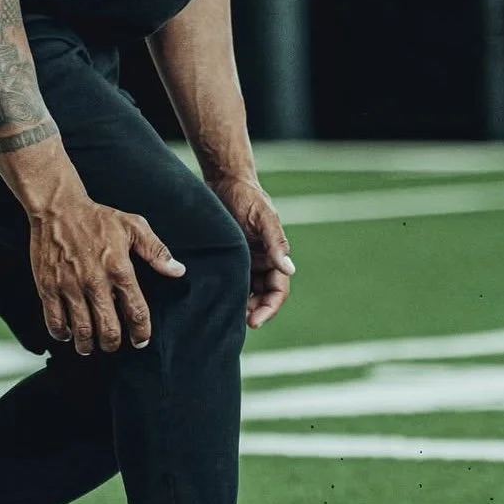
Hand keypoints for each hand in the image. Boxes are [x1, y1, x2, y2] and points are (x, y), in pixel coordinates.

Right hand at [29, 199, 185, 354]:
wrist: (58, 208)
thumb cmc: (97, 217)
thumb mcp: (133, 226)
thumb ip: (157, 250)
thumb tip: (178, 271)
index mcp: (119, 269)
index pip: (136, 312)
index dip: (141, 333)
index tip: (140, 341)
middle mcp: (95, 282)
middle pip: (109, 329)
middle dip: (113, 343)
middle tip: (114, 344)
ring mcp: (69, 287)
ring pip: (82, 331)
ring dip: (88, 345)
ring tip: (91, 346)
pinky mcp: (48, 287)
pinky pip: (54, 322)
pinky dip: (62, 334)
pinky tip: (68, 334)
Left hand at [206, 175, 293, 329]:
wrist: (225, 180)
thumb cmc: (247, 196)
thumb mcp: (263, 217)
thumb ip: (276, 243)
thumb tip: (290, 270)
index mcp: (274, 254)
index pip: (278, 290)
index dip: (269, 308)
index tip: (254, 321)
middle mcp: (261, 261)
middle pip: (263, 296)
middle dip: (254, 312)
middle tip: (237, 324)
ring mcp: (244, 260)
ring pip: (246, 292)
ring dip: (240, 306)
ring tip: (224, 316)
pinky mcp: (228, 257)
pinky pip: (230, 280)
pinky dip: (226, 292)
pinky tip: (213, 301)